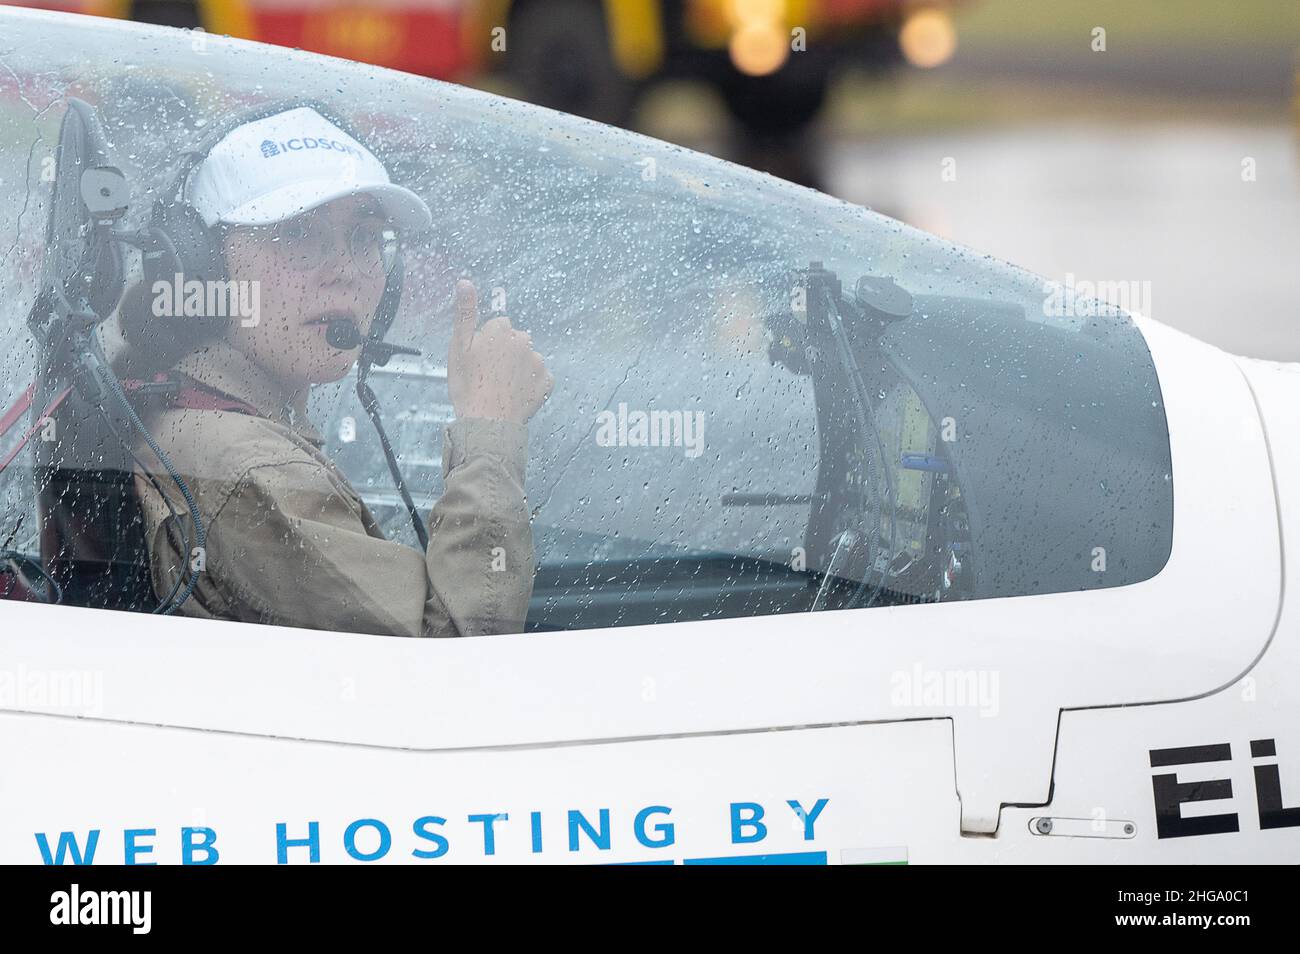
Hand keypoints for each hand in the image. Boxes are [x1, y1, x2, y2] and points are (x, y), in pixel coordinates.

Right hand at [447, 279, 553, 423]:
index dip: (487, 343)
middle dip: (505, 353)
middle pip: (514, 341)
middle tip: (489, 375)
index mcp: (501, 330)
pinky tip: (516, 394)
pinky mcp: (546, 382)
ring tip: (501, 387)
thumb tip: (465, 283)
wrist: (487, 422)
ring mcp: (537, 362)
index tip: (480, 359)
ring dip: (518, 369)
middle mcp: (524, 341)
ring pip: (527, 359)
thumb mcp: (458, 347)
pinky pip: (539, 377)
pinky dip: (530, 384)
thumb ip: (465, 313)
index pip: (498, 327)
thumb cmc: (469, 387)